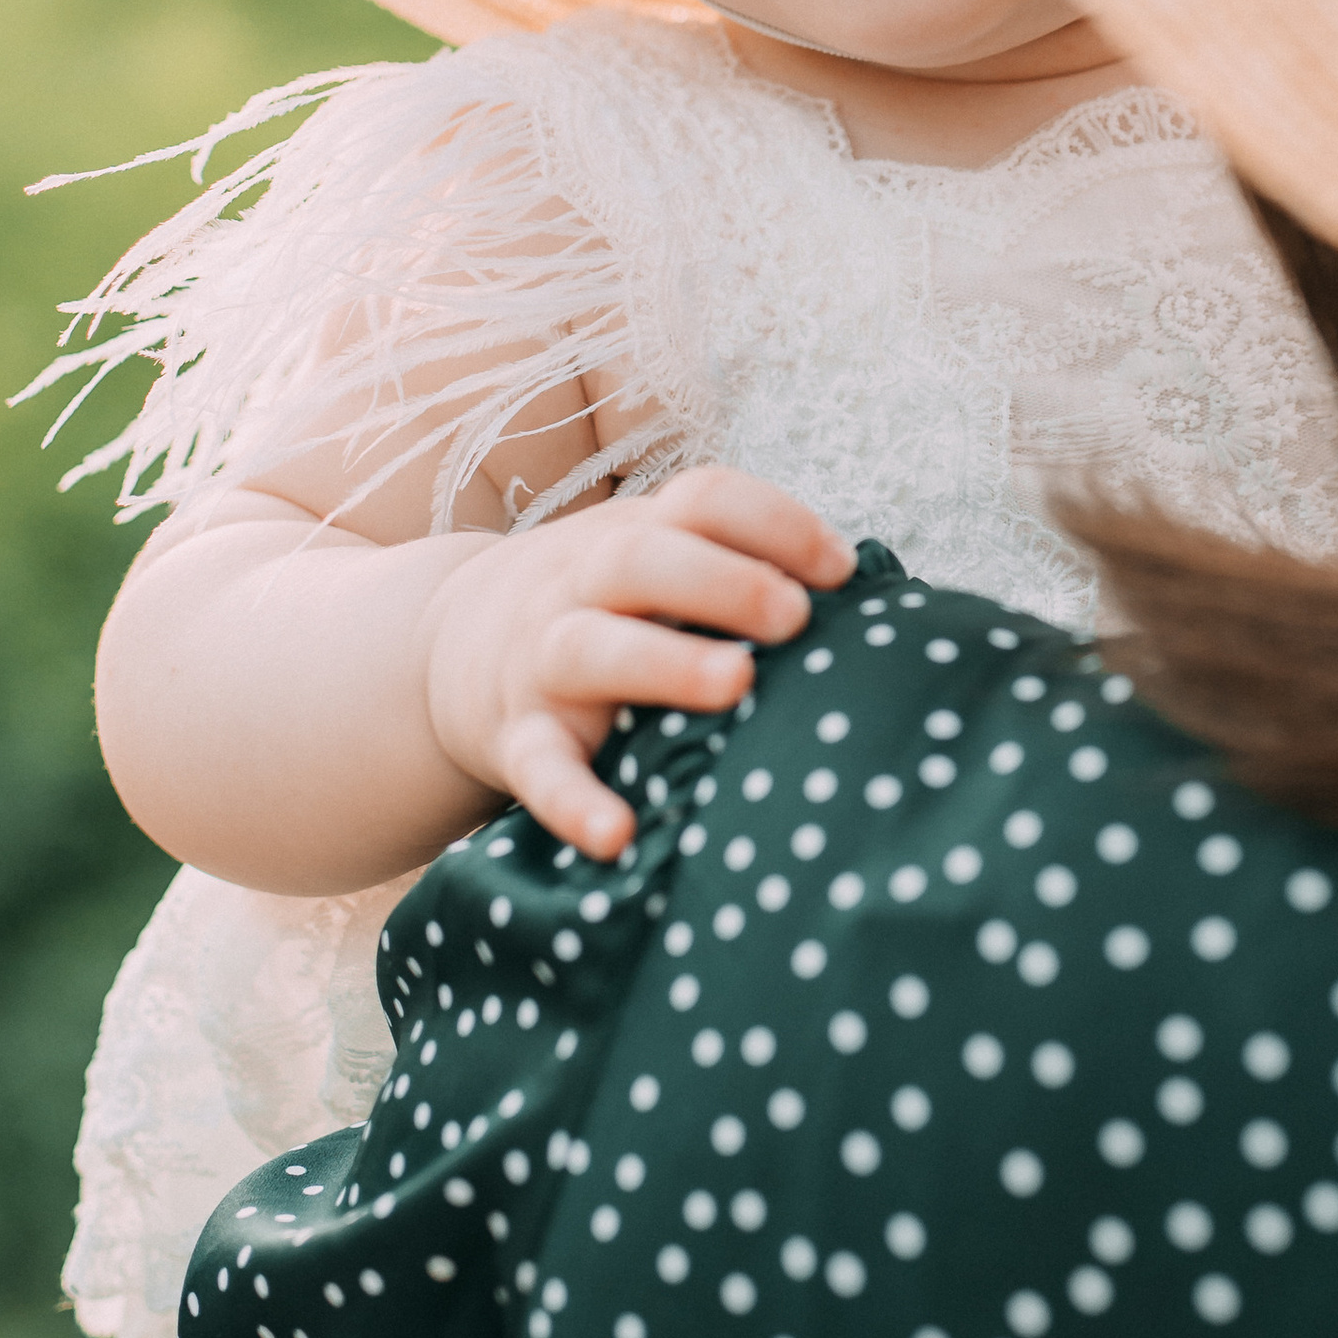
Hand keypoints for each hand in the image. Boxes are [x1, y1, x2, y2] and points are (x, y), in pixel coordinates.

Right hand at [421, 468, 850, 860]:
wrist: (455, 648)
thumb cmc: (612, 611)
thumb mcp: (661, 566)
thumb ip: (744, 573)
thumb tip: (882, 612)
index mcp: (636, 537)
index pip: (702, 500)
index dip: (774, 524)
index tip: (839, 571)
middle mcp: (584, 587)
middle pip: (643, 559)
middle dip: (723, 580)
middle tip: (794, 617)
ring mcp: (544, 661)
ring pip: (589, 648)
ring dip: (663, 663)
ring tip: (734, 683)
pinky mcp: (517, 738)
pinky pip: (540, 770)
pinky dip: (573, 802)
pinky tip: (618, 836)